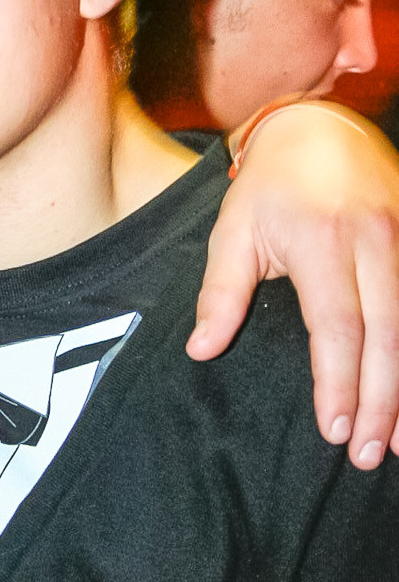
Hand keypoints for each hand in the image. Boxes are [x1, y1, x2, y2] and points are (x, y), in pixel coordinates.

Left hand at [189, 102, 398, 467]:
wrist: (318, 125)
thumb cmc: (267, 187)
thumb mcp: (232, 233)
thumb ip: (220, 294)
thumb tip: (201, 351)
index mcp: (323, 244)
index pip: (337, 327)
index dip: (339, 383)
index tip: (334, 430)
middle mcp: (374, 241)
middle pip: (386, 335)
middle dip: (381, 401)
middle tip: (369, 455)